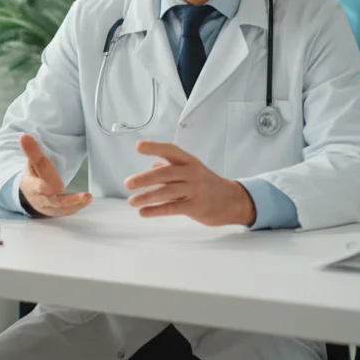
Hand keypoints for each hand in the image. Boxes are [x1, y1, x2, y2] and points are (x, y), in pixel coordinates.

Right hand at [17, 134, 91, 217]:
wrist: (28, 194)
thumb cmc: (33, 176)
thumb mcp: (31, 163)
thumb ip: (31, 150)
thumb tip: (24, 135)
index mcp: (32, 184)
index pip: (38, 180)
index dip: (43, 181)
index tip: (54, 186)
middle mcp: (39, 197)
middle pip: (52, 199)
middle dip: (67, 199)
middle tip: (84, 196)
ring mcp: (47, 206)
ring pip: (61, 207)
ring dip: (75, 203)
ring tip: (88, 197)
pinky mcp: (55, 211)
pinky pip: (65, 211)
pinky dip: (75, 207)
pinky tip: (85, 201)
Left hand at [123, 141, 255, 226]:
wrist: (232, 201)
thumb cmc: (208, 184)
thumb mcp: (192, 171)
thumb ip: (172, 168)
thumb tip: (153, 166)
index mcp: (189, 162)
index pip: (170, 150)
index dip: (154, 147)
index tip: (138, 147)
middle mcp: (192, 173)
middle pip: (166, 173)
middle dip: (144, 178)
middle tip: (127, 183)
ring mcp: (195, 190)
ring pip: (167, 191)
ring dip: (147, 196)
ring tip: (132, 201)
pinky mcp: (196, 207)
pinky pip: (173, 208)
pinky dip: (156, 210)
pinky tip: (144, 212)